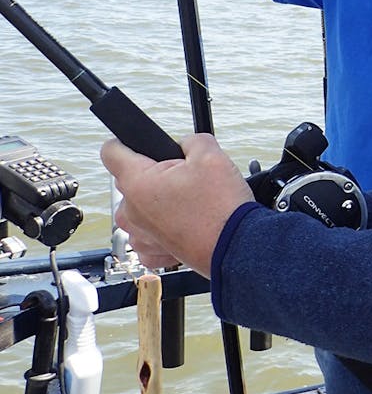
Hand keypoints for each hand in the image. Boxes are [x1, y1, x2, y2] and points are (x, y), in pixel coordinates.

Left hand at [103, 133, 253, 276]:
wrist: (238, 248)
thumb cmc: (222, 209)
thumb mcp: (212, 155)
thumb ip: (192, 140)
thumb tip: (185, 144)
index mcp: (138, 182)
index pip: (111, 151)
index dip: (127, 143)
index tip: (141, 146)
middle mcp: (130, 211)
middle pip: (130, 180)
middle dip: (155, 174)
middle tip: (186, 179)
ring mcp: (139, 234)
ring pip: (139, 207)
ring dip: (158, 203)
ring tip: (189, 204)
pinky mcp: (151, 252)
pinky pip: (148, 233)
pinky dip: (163, 228)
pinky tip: (184, 223)